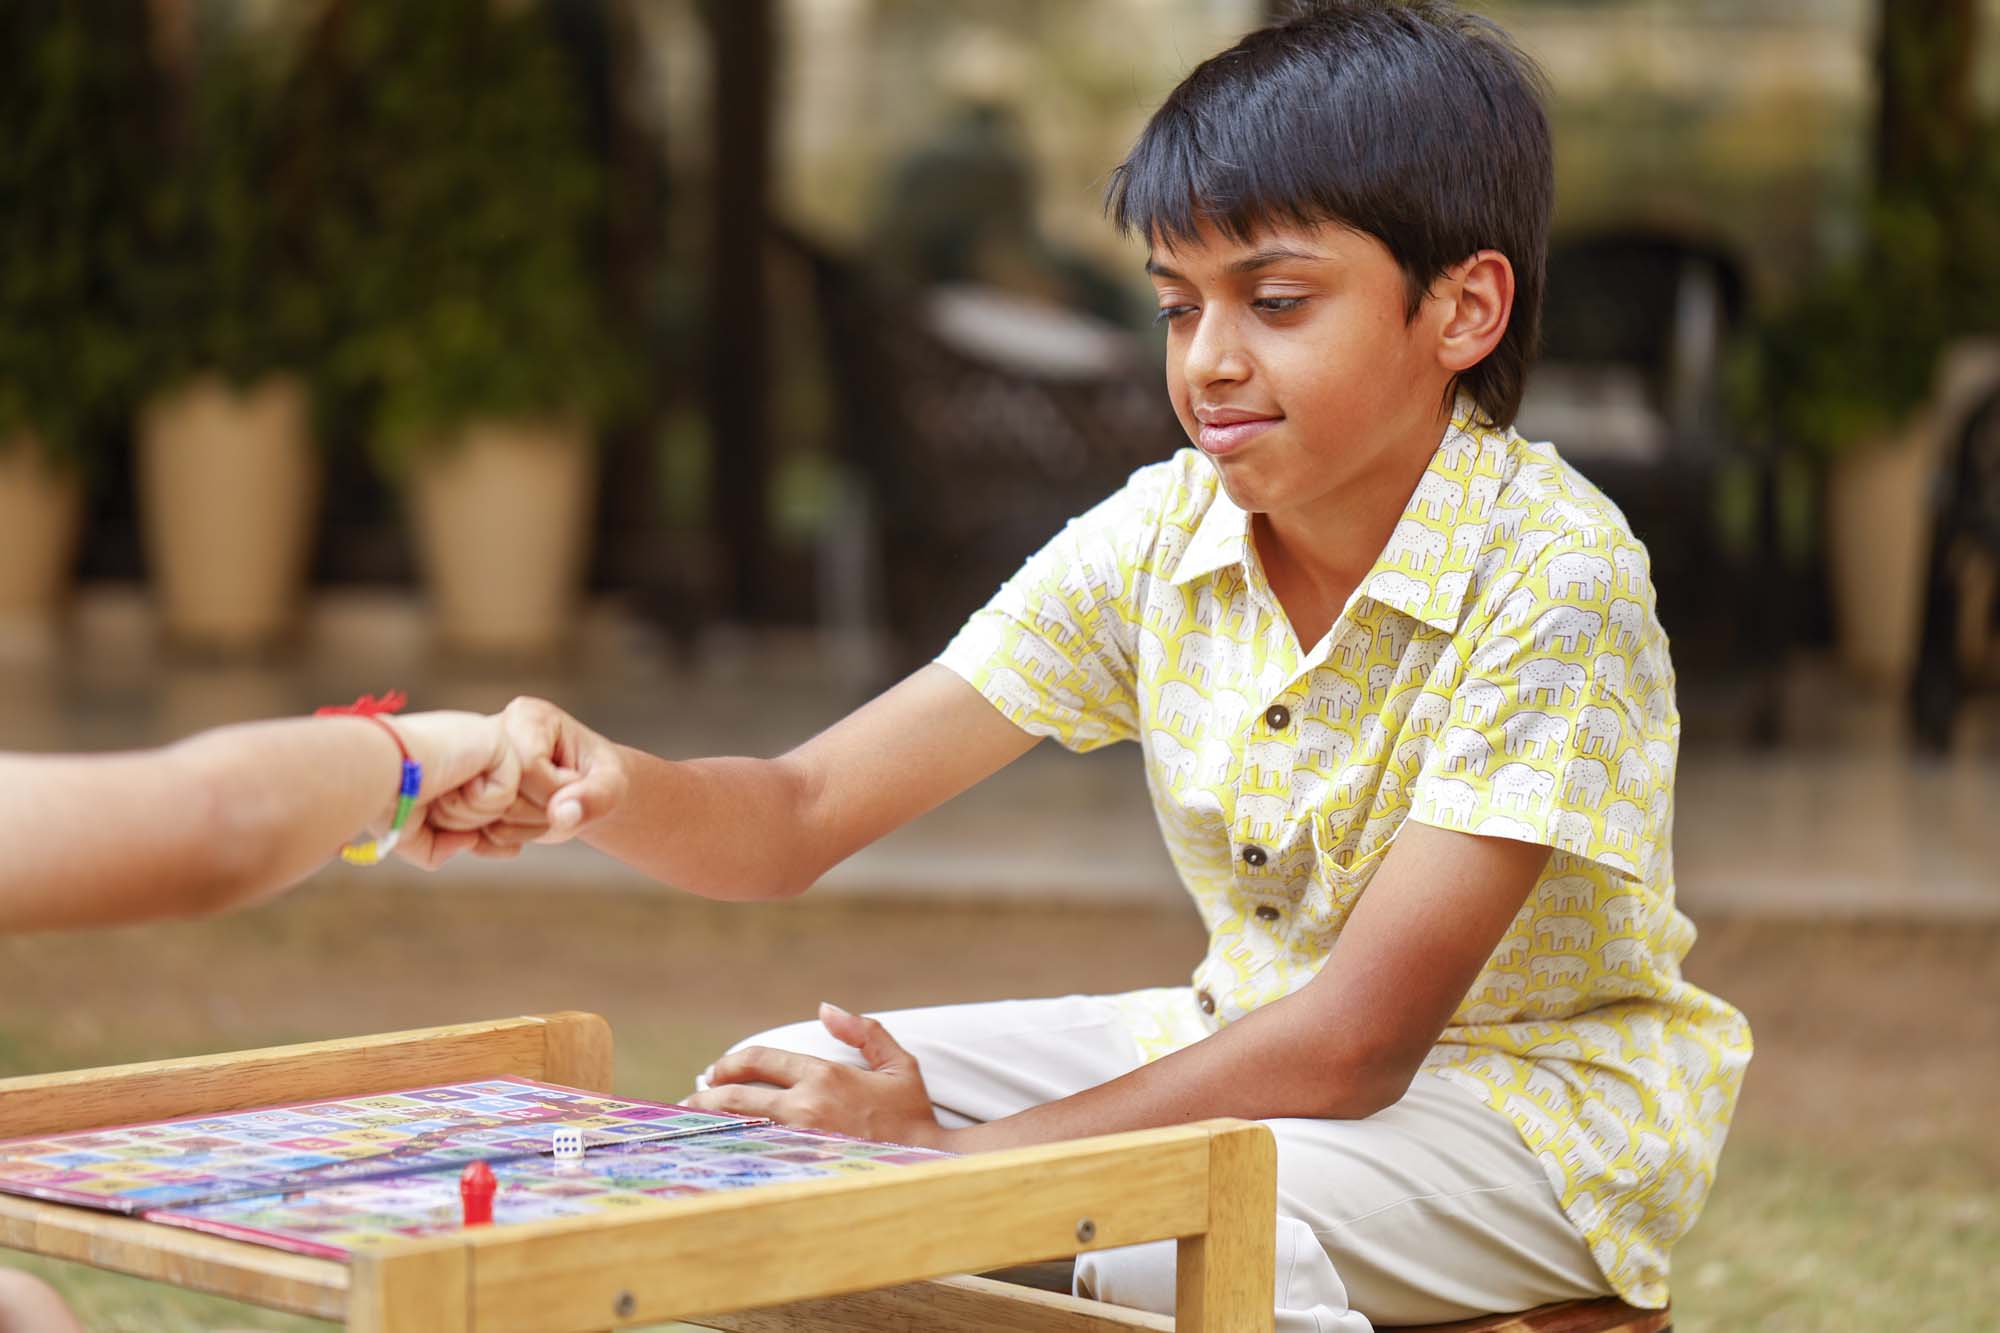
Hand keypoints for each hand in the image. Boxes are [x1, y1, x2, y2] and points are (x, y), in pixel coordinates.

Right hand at [380, 711, 522, 868]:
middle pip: (497, 809)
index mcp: (450, 765)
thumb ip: (437, 845)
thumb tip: (472, 842)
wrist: (379, 771)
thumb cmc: (384, 796)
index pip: (484, 805)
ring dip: (467, 811)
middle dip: (466, 823)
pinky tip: (455, 778)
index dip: (481, 833)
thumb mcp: (407, 831)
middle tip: (436, 805)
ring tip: (440, 789)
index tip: (479, 845)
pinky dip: (478, 799)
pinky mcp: (498, 739)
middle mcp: (470, 752)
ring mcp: (485, 744)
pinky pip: (507, 792)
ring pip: (503, 804)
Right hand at [463, 696, 629, 856]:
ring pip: (487, 818)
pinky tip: (529, 826)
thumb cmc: (601, 778)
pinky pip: (477, 835)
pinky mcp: (467, 797)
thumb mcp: (612, 784)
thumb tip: (562, 814)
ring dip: (524, 828)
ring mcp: (475, 767)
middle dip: (539, 812)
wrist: (586, 790)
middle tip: (563, 802)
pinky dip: (506, 841)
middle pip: (501, 792)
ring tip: (547, 810)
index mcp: (528, 716)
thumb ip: (596, 797)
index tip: (574, 786)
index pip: (528, 765)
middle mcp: (492, 735)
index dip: (554, 791)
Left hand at [687, 1003, 945, 1148]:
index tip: (716, 1072)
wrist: (926, 1164)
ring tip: (691, 1123)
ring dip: (709, 1123)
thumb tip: (827, 1009)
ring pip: (738, 1129)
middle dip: (706, 1095)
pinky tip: (715, 1154)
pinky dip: (729, 1153)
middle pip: (737, 1096)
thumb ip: (864, 1031)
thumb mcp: (899, 1064)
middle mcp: (806, 1106)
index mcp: (825, 1076)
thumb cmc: (913, 1115)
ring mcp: (800, 1141)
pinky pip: (752, 1158)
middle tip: (691, 1099)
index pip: (761, 1061)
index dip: (731, 1063)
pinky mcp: (799, 1169)